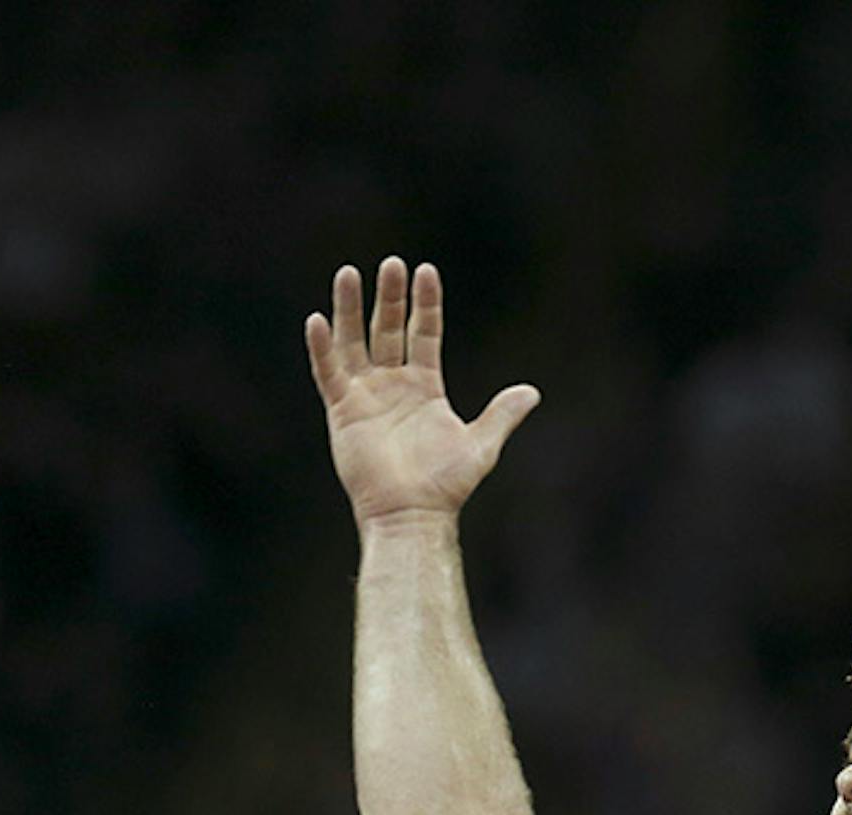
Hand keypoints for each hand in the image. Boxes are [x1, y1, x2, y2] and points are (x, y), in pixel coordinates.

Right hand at [305, 257, 539, 524]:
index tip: (426, 270)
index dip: (425, 304)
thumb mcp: (482, 446)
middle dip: (389, 298)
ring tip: (348, 273)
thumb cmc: (446, 486)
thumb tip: (532, 392)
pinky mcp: (343, 412)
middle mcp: (393, 386)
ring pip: (354, 343)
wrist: (413, 514)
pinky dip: (323, 348)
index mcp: (425, 388)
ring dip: (349, 310)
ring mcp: (366, 396)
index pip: (425, 334)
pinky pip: (329, 373)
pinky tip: (319, 320)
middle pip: (388, 330)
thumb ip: (502, 415)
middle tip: (391, 263)